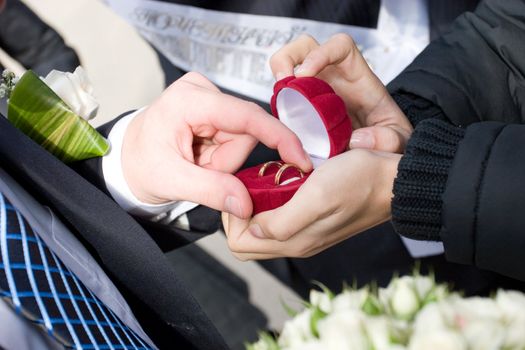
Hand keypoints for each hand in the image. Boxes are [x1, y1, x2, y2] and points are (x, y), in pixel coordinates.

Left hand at [122, 72, 311, 218]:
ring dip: (223, 160)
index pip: (246, 116)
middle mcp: (202, 91)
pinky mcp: (214, 109)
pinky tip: (200, 157)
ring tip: (196, 164)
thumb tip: (246, 204)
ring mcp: (209, 98)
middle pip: (246, 131)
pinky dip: (221, 156)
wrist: (128, 159)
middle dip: (227, 160)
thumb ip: (210, 190)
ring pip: (242, 138)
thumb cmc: (141, 165)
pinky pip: (235, 138)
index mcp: (188, 100)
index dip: (278, 136)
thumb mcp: (170, 180)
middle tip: (199, 171)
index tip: (300, 159)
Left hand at [223, 149, 400, 259]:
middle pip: (248, 240)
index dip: (233, 218)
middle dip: (240, 214)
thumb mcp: (317, 197)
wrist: (394, 180)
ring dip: (256, 206)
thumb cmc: (360, 182)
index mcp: (295, 241)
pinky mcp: (314, 220)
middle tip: (250, 184)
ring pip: (263, 228)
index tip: (242, 190)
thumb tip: (253, 229)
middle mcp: (298, 242)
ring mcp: (306, 232)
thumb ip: (282, 221)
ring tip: (266, 180)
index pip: (239, 245)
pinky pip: (281, 217)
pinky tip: (283, 181)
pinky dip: (273, 201)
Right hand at [270, 33, 412, 152]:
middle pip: (305, 47)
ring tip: (278, 100)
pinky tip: (281, 121)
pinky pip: (283, 97)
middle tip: (283, 83)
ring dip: (277, 78)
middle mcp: (332, 78)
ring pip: (287, 68)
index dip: (321, 52)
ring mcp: (313, 91)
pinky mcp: (301, 108)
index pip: (340, 47)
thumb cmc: (388, 139)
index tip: (305, 74)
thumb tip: (356, 139)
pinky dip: (277, 104)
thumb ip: (387, 140)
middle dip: (288, 58)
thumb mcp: (398, 141)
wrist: (378, 155)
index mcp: (357, 77)